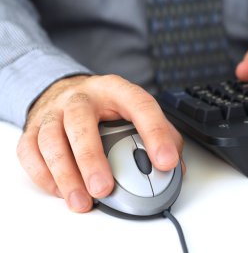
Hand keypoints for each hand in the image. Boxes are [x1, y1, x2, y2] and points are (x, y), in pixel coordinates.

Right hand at [16, 75, 183, 212]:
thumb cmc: (107, 106)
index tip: (165, 162)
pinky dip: (44, 175)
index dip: (155, 133)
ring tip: (82, 200)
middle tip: (104, 189)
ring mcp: (54, 111)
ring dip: (65, 174)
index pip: (139, 105)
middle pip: (81, 122)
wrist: (70, 92)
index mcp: (115, 90)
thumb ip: (162, 135)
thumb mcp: (136, 110)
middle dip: (92, 159)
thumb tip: (175, 166)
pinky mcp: (34, 128)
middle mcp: (81, 97)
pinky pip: (30, 151)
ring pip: (51, 140)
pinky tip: (61, 189)